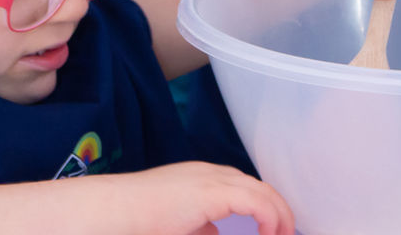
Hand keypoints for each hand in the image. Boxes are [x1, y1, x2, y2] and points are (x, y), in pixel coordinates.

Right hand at [105, 162, 293, 234]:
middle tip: (286, 233)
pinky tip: (271, 234)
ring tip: (284, 234)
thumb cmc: (137, 220)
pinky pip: (256, 201)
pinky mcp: (213, 192)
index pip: (244, 187)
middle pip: (258, 186)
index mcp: (201, 178)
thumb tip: (215, 232)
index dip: (264, 207)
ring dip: (278, 215)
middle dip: (278, 210)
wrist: (115, 211)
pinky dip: (270, 217)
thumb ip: (200, 226)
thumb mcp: (178, 224)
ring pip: (261, 191)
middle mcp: (209, 173)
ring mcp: (211, 179)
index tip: (274, 231)